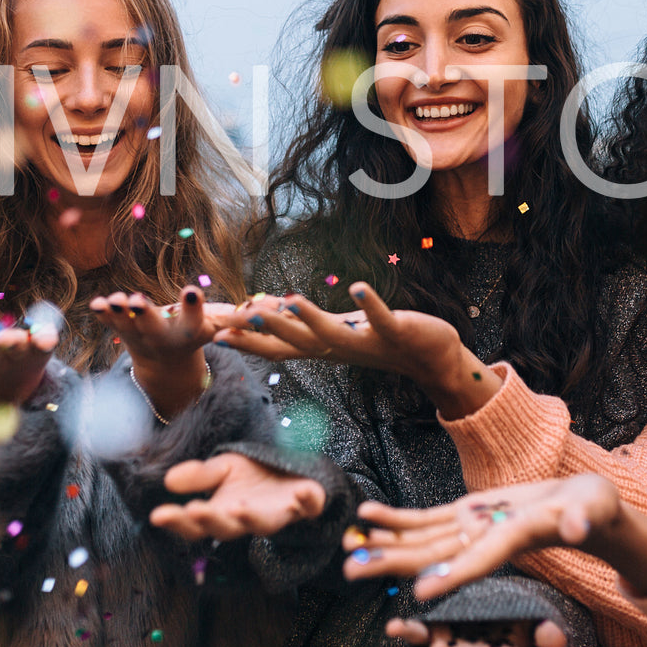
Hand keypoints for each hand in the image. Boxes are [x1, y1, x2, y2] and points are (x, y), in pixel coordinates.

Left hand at [89, 287, 230, 419]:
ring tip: (114, 300)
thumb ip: (236, 317)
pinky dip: (104, 316)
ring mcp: (142, 339)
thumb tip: (274, 306)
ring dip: (120, 314)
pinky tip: (95, 305)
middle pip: (156, 329)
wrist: (168, 364)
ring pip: (129, 328)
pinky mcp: (124, 334)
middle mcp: (166, 339)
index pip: (193, 322)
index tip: (191, 289)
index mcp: (192, 335)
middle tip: (137, 301)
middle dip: (146, 315)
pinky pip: (112, 325)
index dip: (192, 307)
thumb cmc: (198, 333)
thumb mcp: (218, 326)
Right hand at [150, 452, 326, 539]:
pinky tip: (303, 492)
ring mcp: (279, 514)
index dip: (177, 521)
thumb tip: (169, 479)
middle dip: (211, 520)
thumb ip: (200, 476)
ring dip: (252, 518)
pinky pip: (310, 506)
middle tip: (196, 510)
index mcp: (224, 512)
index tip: (157, 515)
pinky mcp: (307, 504)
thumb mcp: (224, 468)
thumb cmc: (254, 474)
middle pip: (226, 528)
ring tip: (239, 508)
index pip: (196, 524)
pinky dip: (308, 500)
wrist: (291, 470)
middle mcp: (249, 519)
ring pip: (265, 525)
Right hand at [214, 284, 495, 417]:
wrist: (432, 360)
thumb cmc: (380, 341)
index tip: (214, 333)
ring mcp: (367, 342)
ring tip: (290, 301)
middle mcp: (340, 348)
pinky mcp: (395, 332)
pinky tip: (356, 286)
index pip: (279, 348)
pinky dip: (369, 303)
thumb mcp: (338, 333)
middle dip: (268, 330)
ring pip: (332, 333)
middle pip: (297, 342)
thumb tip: (270, 309)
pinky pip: (379, 318)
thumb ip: (306, 325)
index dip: (247, 342)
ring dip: (309, 318)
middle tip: (238, 318)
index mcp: (324, 348)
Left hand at [342, 475, 621, 598]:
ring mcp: (472, 529)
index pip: (479, 561)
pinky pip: (425, 520)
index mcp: (514, 540)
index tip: (420, 591)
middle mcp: (485, 542)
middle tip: (351, 572)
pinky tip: (368, 514)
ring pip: (422, 541)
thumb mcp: (593, 508)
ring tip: (346, 545)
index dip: (452, 574)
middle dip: (393, 563)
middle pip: (434, 557)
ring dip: (384, 543)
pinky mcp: (466, 515)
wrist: (585, 507)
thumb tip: (579, 526)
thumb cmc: (593, 508)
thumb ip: (585, 517)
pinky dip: (397, 518)